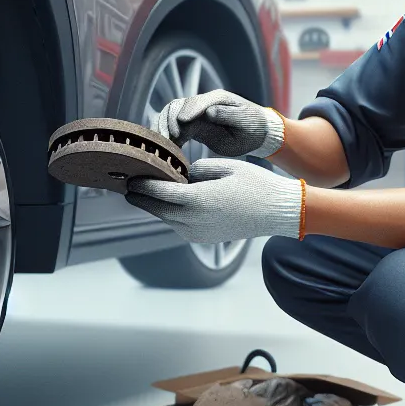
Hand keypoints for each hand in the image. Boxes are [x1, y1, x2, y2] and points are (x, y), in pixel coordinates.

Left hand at [125, 159, 303, 242]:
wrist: (277, 212)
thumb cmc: (255, 185)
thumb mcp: (224, 167)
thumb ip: (196, 169)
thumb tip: (180, 175)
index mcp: (198, 200)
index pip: (159, 193)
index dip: (142, 184)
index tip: (130, 176)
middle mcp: (194, 221)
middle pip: (157, 209)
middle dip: (140, 198)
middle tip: (127, 185)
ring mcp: (198, 233)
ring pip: (166, 219)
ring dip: (154, 206)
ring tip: (143, 192)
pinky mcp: (203, 238)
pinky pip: (178, 225)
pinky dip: (170, 214)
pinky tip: (166, 202)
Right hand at [151, 90, 283, 157]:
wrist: (256, 133)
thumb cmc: (254, 126)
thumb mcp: (245, 121)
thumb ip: (228, 115)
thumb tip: (209, 112)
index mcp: (217, 99)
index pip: (196, 102)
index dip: (188, 112)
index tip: (181, 125)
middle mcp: (203, 104)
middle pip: (177, 107)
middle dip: (170, 122)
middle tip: (169, 140)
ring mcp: (195, 114)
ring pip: (171, 116)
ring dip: (164, 128)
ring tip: (163, 144)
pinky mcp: (192, 126)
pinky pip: (174, 127)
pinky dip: (167, 135)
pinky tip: (165, 147)